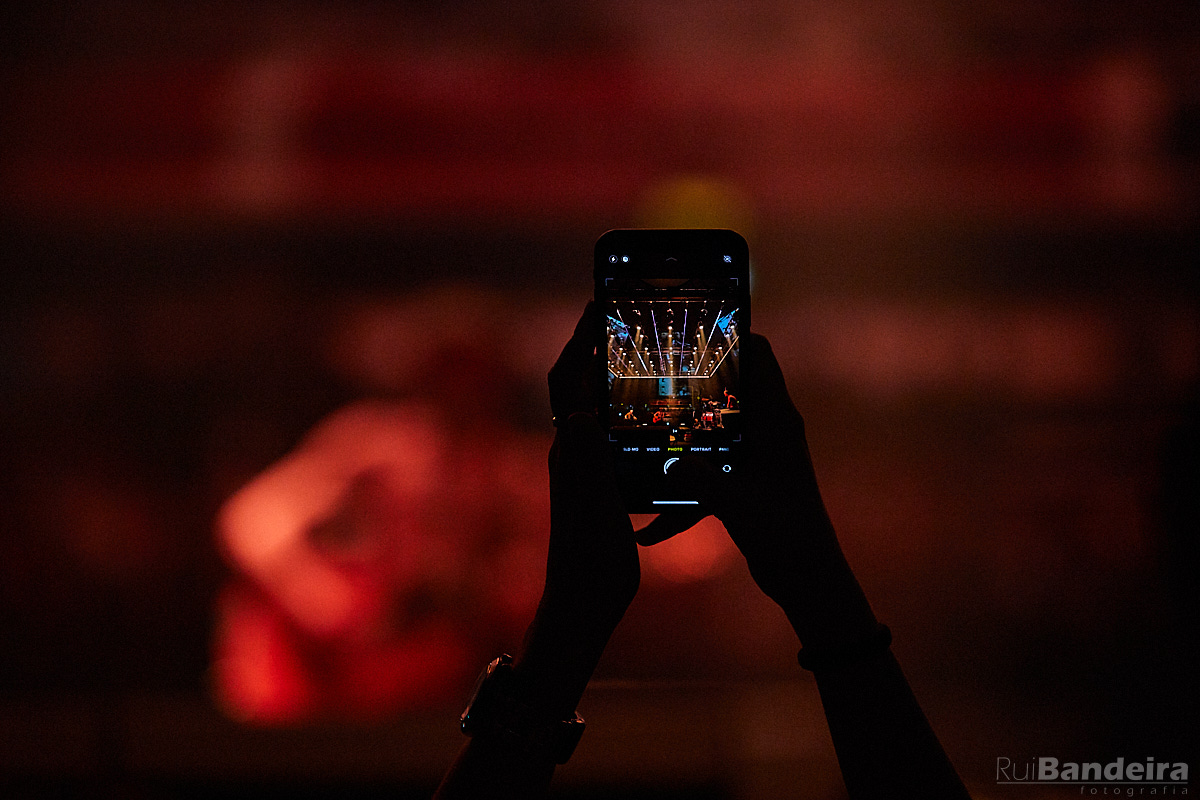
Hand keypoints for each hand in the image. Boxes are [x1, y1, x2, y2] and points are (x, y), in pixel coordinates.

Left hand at [513, 303, 639, 718]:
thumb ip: (588, 460)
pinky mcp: (598, 483)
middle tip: (616, 313)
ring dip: (607, 372)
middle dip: (592, 345)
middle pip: (578, 383)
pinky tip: (649, 407)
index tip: (598, 304)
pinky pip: (609, 430)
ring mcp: (584, 466)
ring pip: (594, 405)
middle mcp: (573, 451)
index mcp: (572, 450)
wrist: (582, 605)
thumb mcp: (594, 509)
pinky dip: (623, 406)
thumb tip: (580, 409)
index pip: (571, 380)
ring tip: (635, 346)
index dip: (582, 340)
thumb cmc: (588, 561)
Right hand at [639, 333, 876, 647]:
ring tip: (641, 432)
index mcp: (777, 422)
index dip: (730, 335)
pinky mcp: (747, 483)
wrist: (810, 581)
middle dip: (691, 382)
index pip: (760, 355)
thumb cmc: (786, 536)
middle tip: (650, 375)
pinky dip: (686, 491)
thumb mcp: (736, 505)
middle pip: (730, 387)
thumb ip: (700, 479)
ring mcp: (758, 457)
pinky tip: (651, 526)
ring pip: (715, 429)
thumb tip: (666, 460)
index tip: (690, 329)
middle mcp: (770, 432)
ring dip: (684, 434)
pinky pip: (710, 472)